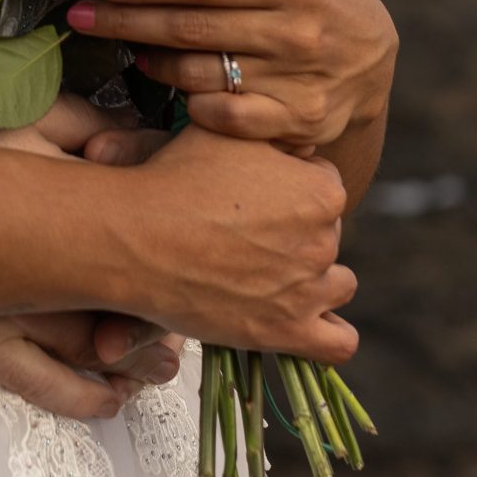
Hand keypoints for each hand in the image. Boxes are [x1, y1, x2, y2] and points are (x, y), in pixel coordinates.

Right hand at [0, 78, 183, 414]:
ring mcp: (5, 312)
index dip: (171, 251)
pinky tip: (113, 397)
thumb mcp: (25, 107)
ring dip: (137, 360)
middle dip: (160, 311)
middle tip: (183, 314)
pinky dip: (84, 398)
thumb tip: (137, 142)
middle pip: (123, 302)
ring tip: (162, 362)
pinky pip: (41, 387)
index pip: (135, 235)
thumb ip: (89, 125)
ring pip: (93, 353)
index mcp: (55, 199)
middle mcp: (36, 265)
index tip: (189, 249)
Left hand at [67, 0, 397, 149]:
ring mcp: (297, 84)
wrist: (373, 62)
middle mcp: (297, 35)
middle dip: (128, 22)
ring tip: (127, 47)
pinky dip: (193, 105)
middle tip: (81, 18)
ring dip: (153, 62)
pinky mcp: (295, 124)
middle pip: (193, 30)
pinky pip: (226, 119)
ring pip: (201, 75)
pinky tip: (174, 87)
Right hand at [124, 127, 358, 358]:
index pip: (324, 185)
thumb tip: (292, 142)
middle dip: (297, 233)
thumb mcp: (227, 132)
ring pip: (339, 285)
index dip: (291, 186)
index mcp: (321, 188)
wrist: (136, 236)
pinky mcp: (287, 331)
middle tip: (251, 233)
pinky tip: (305, 321)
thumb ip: (270, 133)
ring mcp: (309, 289)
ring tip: (274, 275)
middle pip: (327, 235)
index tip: (260, 195)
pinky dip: (329, 334)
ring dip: (316, 281)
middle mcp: (324, 239)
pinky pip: (338, 344)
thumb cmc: (176, 176)